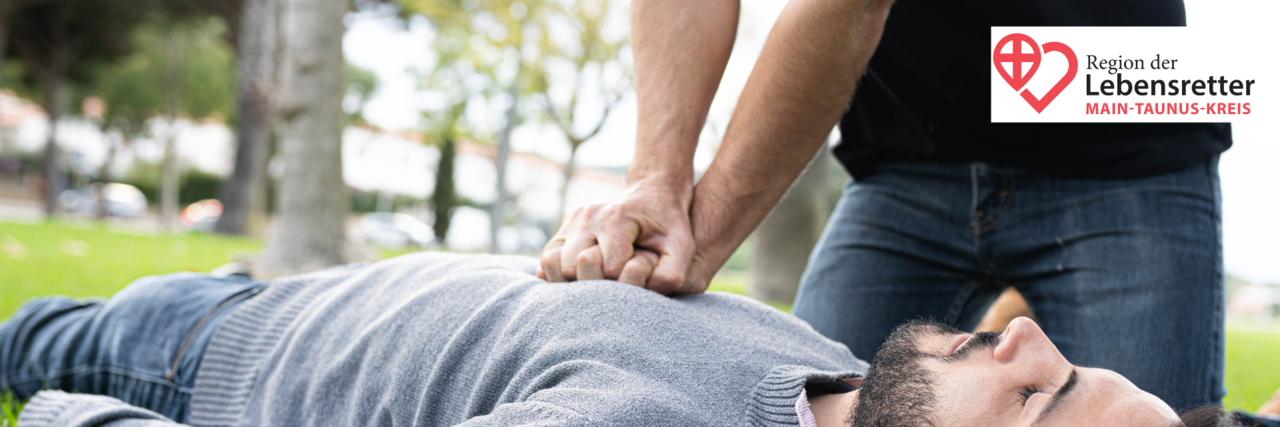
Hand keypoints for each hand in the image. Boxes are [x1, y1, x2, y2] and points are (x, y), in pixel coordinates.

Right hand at [536, 178, 695, 293]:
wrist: (653, 192)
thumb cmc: (669, 224)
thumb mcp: (682, 246)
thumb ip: (671, 272)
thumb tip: (648, 292)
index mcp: (616, 218)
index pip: (606, 270)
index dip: (622, 284)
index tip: (635, 279)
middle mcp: (588, 216)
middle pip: (573, 268)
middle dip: (592, 283)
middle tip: (614, 282)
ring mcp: (573, 219)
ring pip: (552, 263)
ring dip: (570, 280)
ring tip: (596, 282)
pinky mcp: (565, 226)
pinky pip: (548, 258)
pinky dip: (558, 272)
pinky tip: (581, 277)